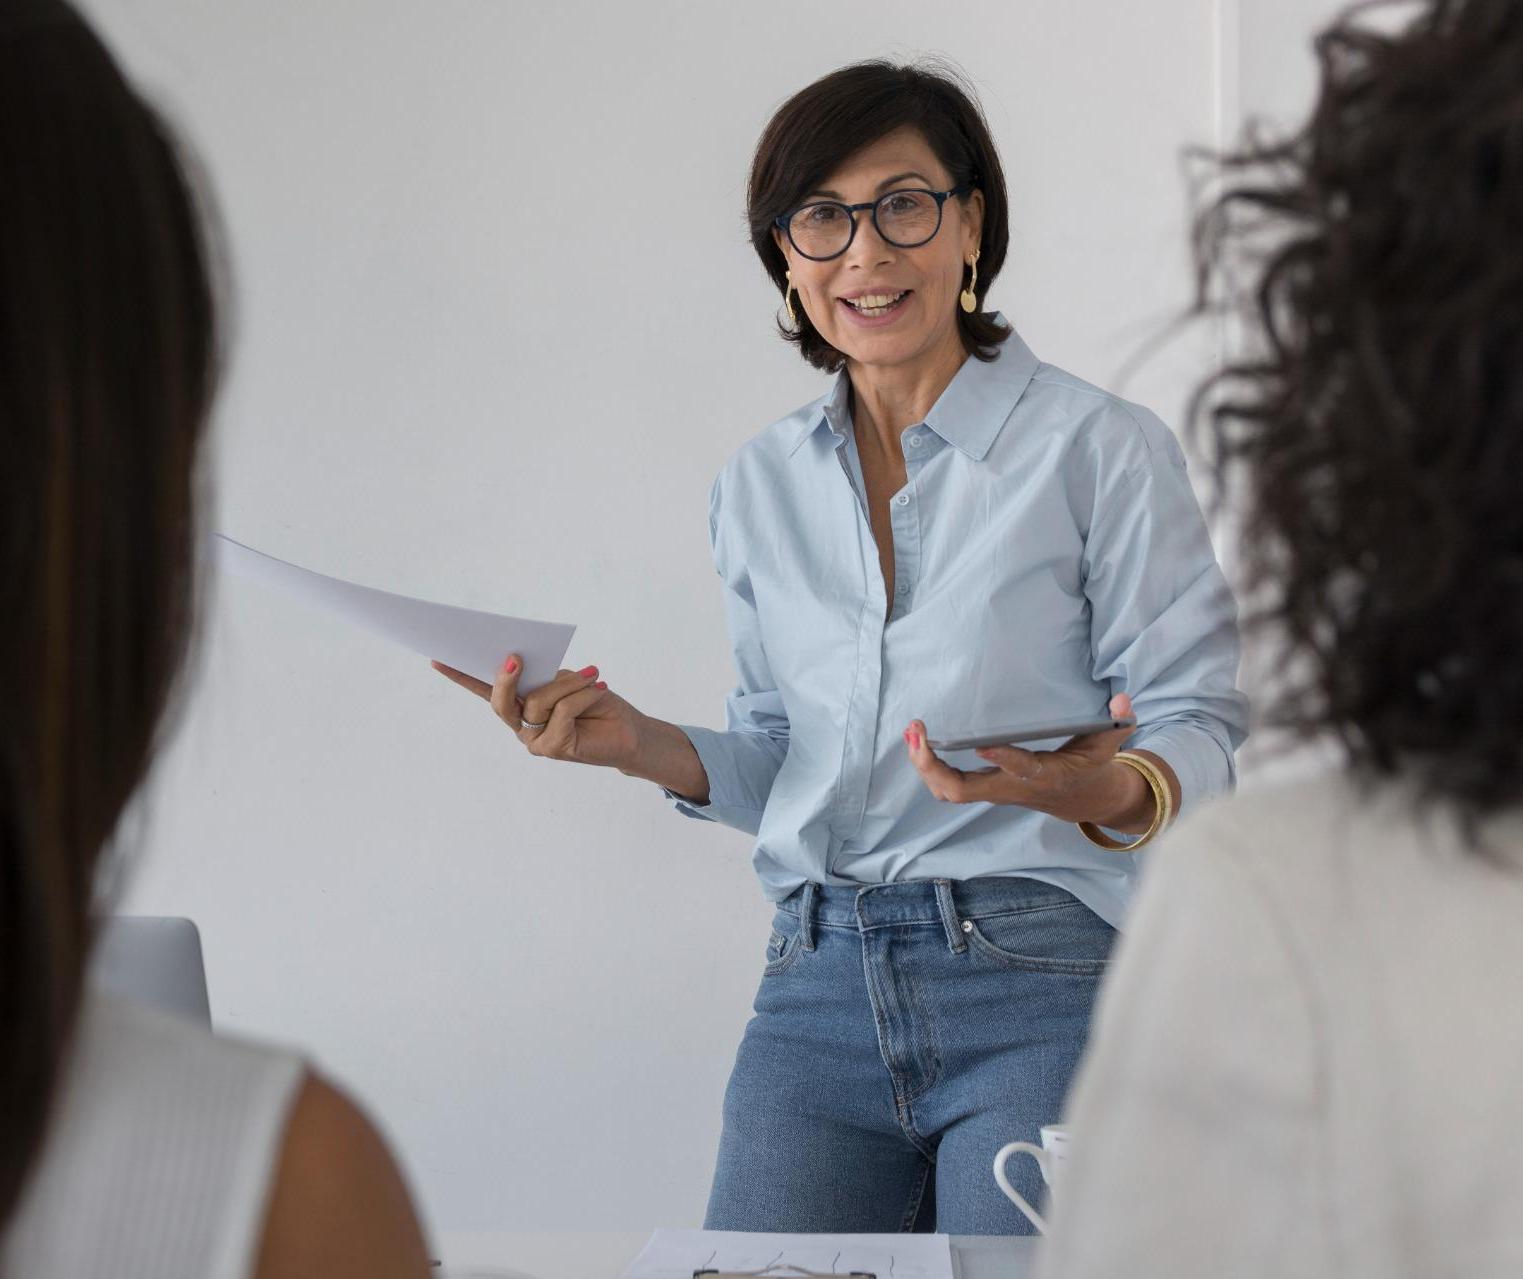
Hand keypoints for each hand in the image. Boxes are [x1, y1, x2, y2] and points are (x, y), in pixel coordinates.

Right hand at [431, 655, 642, 767]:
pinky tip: (600, 687)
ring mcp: (535, 740)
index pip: (484, 690)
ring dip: (567, 684)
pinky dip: (583, 695)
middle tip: (515, 656)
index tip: (438, 658)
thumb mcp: (567, 682)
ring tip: (593, 676)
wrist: (629, 732)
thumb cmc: (596, 703)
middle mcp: (522, 725)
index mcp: (520, 704)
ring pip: (536, 703)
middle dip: (506, 678)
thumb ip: (543, 677)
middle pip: (501, 703)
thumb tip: (523, 663)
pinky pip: (561, 712)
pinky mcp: (554, 748)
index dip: (461, 676)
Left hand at [904, 693, 1148, 825]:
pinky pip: (948, 787)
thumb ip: (1118, 722)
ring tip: (910, 734)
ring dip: (924, 766)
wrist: (1088, 802)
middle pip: (962, 790)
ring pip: (949, 792)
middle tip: (916, 732)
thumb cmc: (1093, 765)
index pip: (1020, 769)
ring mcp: (996, 791)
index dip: (1002, 759)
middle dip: (933, 765)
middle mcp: (1012, 788)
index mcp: (1044, 774)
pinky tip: (918, 744)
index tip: (982, 744)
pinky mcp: (986, 789)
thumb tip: (1123, 700)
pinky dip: (929, 768)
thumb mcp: (1110, 743)